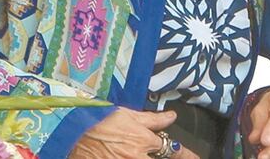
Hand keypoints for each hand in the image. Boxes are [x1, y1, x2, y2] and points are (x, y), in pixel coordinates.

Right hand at [69, 107, 198, 158]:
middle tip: (188, 158)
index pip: (172, 151)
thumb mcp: (128, 114)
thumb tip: (172, 116)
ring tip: (147, 154)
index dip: (187, 155)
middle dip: (172, 158)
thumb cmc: (100, 119)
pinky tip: (133, 156)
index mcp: (144, 141)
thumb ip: (152, 119)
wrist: (73, 132)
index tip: (196, 158)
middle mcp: (137, 157)